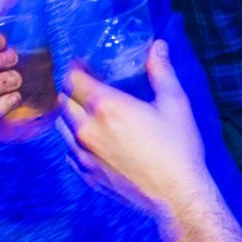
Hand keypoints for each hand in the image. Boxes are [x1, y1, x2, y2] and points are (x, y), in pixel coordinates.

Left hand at [60, 40, 208, 217]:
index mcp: (106, 106)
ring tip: (88, 112)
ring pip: (62, 126)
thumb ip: (161, 72)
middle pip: (63, 100)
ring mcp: (84, 153)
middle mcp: (87, 128)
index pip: (73, 78)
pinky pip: (69, 151)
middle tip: (88, 86)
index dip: (75, 67)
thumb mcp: (175, 104)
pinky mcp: (88, 173)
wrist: (176, 196)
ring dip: (70, 114)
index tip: (84, 65)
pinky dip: (76, 140)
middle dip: (72, 89)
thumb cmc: (179, 148)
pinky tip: (94, 140)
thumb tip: (157, 45)